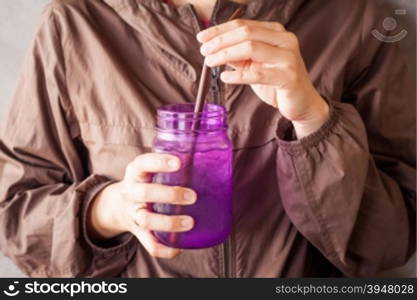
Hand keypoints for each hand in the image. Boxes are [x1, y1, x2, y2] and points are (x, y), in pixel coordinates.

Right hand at [87, 153, 196, 258]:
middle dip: (170, 194)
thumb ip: (170, 166)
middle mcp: (131, 192)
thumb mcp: (149, 170)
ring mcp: (133, 213)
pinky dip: (164, 249)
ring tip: (189, 222)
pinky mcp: (138, 232)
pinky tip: (179, 247)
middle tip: (192, 196)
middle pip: (144, 193)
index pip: (143, 163)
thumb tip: (207, 159)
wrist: (117, 205)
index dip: (159, 162)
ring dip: (169, 222)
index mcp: (136, 173)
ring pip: (145, 220)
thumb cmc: (144, 183)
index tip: (179, 163)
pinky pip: (148, 244)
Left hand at [197, 19, 329, 137]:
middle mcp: (284, 40)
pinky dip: (237, 76)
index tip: (202, 37)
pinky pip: (257, 74)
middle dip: (220, 41)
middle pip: (246, 33)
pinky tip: (225, 78)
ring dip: (225, 54)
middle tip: (203, 51)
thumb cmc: (276, 83)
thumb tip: (214, 49)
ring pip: (250, 48)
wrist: (301, 104)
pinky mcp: (288, 77)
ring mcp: (288, 57)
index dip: (220, 30)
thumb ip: (237, 56)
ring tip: (210, 62)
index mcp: (275, 32)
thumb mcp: (253, 66)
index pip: (243, 24)